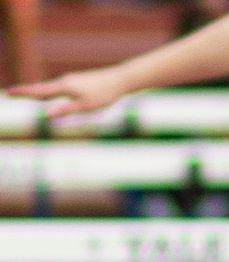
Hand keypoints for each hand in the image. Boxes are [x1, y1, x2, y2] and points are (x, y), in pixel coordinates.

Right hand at [10, 67, 129, 117]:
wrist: (119, 80)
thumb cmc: (103, 95)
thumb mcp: (84, 107)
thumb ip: (65, 111)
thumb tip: (47, 116)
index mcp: (64, 87)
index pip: (39, 92)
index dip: (23, 93)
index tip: (9, 94)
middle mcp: (64, 81)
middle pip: (41, 88)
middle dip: (26, 92)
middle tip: (10, 94)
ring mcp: (71, 80)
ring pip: (50, 87)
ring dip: (36, 91)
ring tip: (24, 93)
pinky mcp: (77, 82)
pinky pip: (59, 87)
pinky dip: (48, 90)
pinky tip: (49, 92)